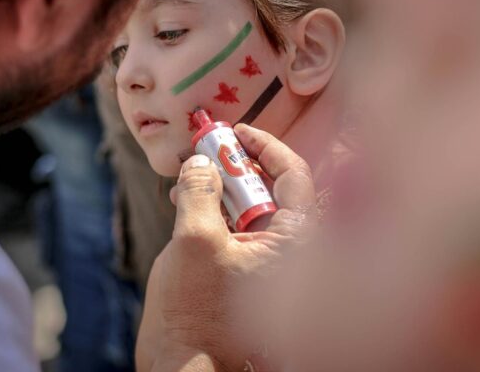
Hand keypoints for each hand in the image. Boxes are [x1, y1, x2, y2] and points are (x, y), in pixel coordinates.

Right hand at [137, 124, 315, 371]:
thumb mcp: (195, 241)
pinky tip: (188, 201)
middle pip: (271, 188)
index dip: (266, 146)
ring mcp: (267, 261)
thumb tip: (201, 162)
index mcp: (294, 241)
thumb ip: (200, 192)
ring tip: (193, 173)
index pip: (294, 175)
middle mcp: (288, 249)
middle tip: (209, 147)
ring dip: (223, 186)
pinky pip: (239, 228)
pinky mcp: (246, 270)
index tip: (237, 131)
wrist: (184, 364)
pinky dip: (217, 209)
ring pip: (251, 207)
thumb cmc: (195, 312)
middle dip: (238, 164)